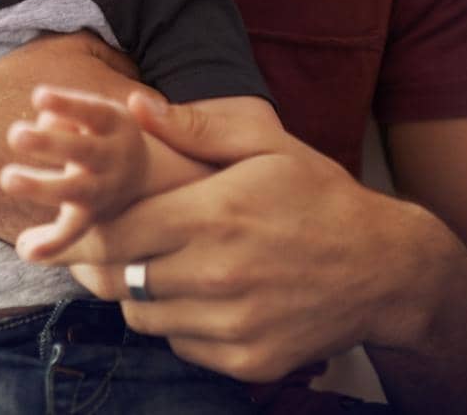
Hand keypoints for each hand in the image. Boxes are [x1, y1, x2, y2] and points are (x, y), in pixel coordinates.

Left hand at [0, 86, 152, 261]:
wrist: (144, 177)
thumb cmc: (101, 132)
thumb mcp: (96, 113)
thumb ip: (68, 115)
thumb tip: (44, 122)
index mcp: (115, 123)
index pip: (92, 111)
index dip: (67, 104)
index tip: (38, 96)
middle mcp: (113, 157)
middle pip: (83, 151)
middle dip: (49, 143)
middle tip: (14, 134)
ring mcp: (103, 189)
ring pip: (75, 190)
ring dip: (41, 185)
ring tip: (7, 177)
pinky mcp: (91, 216)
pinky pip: (73, 230)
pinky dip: (53, 243)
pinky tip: (26, 250)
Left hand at [49, 95, 447, 383]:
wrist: (386, 268)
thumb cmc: (320, 196)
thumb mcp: (268, 144)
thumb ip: (198, 126)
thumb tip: (135, 106)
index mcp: (216, 215)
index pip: (117, 232)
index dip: (90, 228)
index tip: (79, 223)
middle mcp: (219, 275)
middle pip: (120, 279)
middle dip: (107, 263)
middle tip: (112, 247)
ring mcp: (234, 325)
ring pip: (145, 317)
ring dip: (142, 294)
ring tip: (164, 266)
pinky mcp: (248, 361)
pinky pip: (182, 346)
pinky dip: (180, 325)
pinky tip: (202, 296)